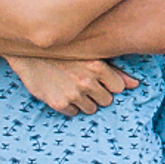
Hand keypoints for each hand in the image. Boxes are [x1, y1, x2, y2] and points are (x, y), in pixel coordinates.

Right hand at [5, 56, 138, 115]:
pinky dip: (70, 106)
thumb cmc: (63, 50)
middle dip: (98, 94)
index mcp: (98, 66)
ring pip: (91, 109)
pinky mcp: (58, 103)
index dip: (110, 85)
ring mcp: (72, 94)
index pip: (118, 88)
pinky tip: (62, 91)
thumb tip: (136, 84)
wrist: (28, 51)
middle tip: (85, 83)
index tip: (101, 79)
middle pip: (106, 100)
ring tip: (73, 87)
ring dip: (85, 101)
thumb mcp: (90, 54)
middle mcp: (87, 81)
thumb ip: (115, 71)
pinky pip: (73, 113)